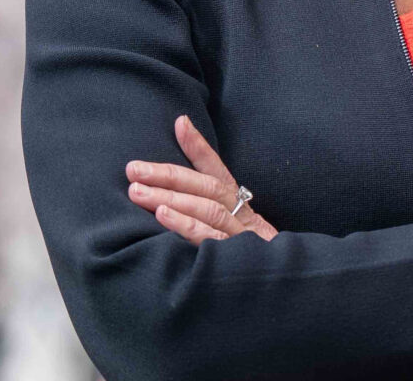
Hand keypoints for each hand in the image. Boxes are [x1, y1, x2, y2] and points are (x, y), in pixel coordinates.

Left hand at [126, 115, 278, 245]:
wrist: (279, 291)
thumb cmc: (245, 259)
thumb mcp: (231, 230)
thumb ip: (205, 210)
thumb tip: (172, 189)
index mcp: (238, 204)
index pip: (217, 169)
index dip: (199, 146)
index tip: (180, 122)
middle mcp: (240, 214)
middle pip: (206, 186)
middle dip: (168, 175)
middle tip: (133, 169)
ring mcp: (240, 235)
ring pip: (206, 208)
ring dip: (170, 197)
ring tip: (139, 191)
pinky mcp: (236, 258)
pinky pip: (210, 239)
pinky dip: (186, 225)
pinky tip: (163, 217)